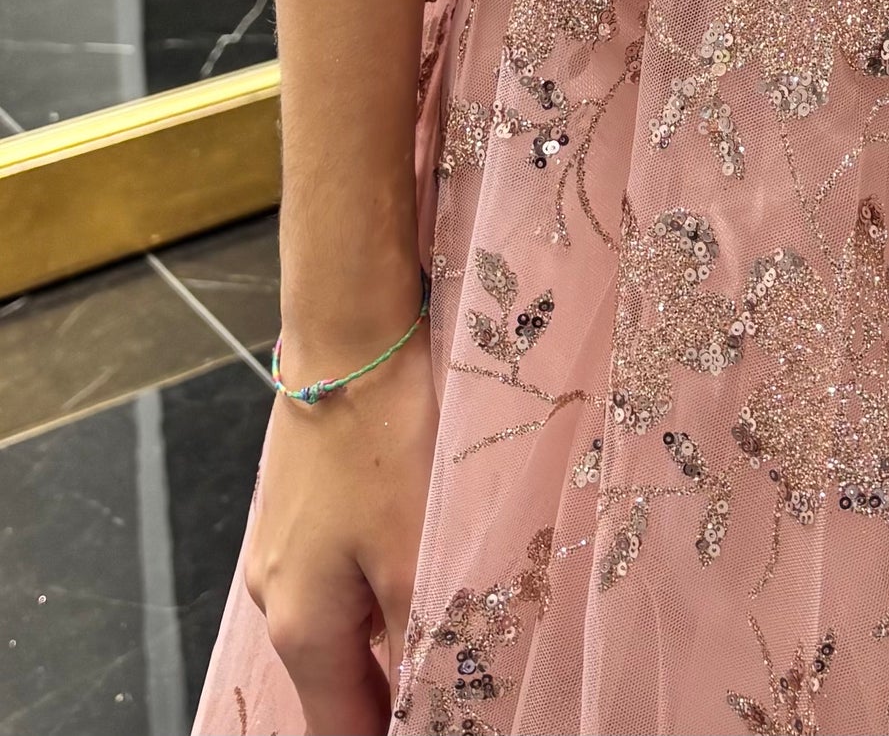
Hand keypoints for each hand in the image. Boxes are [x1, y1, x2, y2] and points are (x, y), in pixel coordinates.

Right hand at [244, 297, 435, 734]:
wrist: (347, 336)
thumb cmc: (383, 444)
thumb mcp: (412, 555)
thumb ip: (417, 642)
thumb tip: (426, 702)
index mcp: (302, 630)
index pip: (340, 730)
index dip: (395, 733)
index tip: (444, 717)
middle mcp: (278, 600)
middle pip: (339, 682)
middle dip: (396, 690)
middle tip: (466, 675)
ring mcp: (283, 551)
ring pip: (343, 625)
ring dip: (393, 633)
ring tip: (458, 621)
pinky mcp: (300, 508)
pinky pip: (340, 574)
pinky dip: (379, 585)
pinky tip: (423, 559)